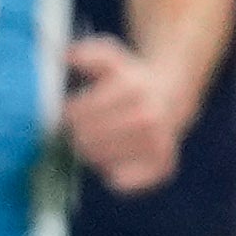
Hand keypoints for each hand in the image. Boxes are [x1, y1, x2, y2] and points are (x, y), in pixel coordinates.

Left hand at [61, 33, 187, 194]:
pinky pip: (121, 182)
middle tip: (78, 129)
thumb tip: (65, 55)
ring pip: (98, 160)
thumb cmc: (128, 78)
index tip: (67, 111)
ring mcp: (156, 143)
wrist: (170, 97)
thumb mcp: (110, 57)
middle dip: (74, 134)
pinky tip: (115, 158)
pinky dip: (111, 175)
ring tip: (96, 140)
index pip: (75, 113)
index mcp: (131, 88)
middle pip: (83, 139)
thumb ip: (87, 54)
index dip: (65, 114)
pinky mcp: (163, 166)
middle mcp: (147, 116)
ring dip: (90, 152)